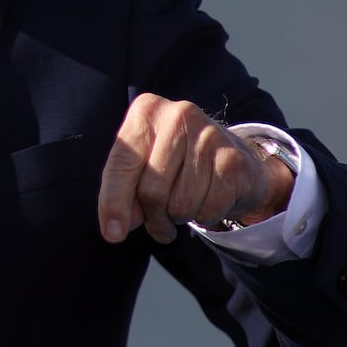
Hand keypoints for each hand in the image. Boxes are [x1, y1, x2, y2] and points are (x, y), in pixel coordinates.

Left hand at [97, 93, 292, 243]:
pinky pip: (209, 209)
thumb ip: (123, 193)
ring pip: (181, 204)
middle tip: (159, 221)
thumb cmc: (175, 162)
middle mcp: (177, 115)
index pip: (122, 164)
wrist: (233, 155)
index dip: (114, 202)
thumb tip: (114, 229)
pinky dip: (205, 216)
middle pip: (151, 190)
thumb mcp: (141, 167)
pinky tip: (207, 200)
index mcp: (146, 112)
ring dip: (179, 218)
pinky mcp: (233, 159)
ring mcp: (209, 135)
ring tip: (183, 206)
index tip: (112, 234)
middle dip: (153, 217)